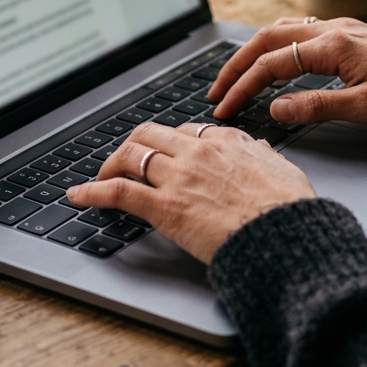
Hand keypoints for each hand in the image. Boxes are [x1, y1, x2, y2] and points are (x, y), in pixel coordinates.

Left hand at [66, 121, 314, 262]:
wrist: (283, 235)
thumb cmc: (288, 210)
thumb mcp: (283, 170)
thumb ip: (264, 156)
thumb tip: (261, 148)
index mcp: (226, 142)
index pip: (186, 131)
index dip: (169, 142)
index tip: (163, 152)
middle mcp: (197, 152)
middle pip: (150, 133)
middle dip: (133, 145)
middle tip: (124, 161)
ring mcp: (178, 178)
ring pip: (130, 155)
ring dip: (110, 165)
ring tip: (99, 177)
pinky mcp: (164, 207)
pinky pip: (118, 192)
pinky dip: (92, 192)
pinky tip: (78, 196)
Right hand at [207, 17, 366, 130]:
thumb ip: (316, 106)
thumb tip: (274, 109)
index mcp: (334, 45)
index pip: (272, 63)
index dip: (243, 87)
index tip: (224, 109)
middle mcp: (333, 28)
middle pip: (268, 38)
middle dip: (237, 64)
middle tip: (216, 91)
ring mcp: (342, 28)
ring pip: (283, 30)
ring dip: (255, 52)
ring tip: (236, 77)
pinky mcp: (351, 35)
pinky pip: (301, 33)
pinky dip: (276, 47)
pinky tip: (274, 62)